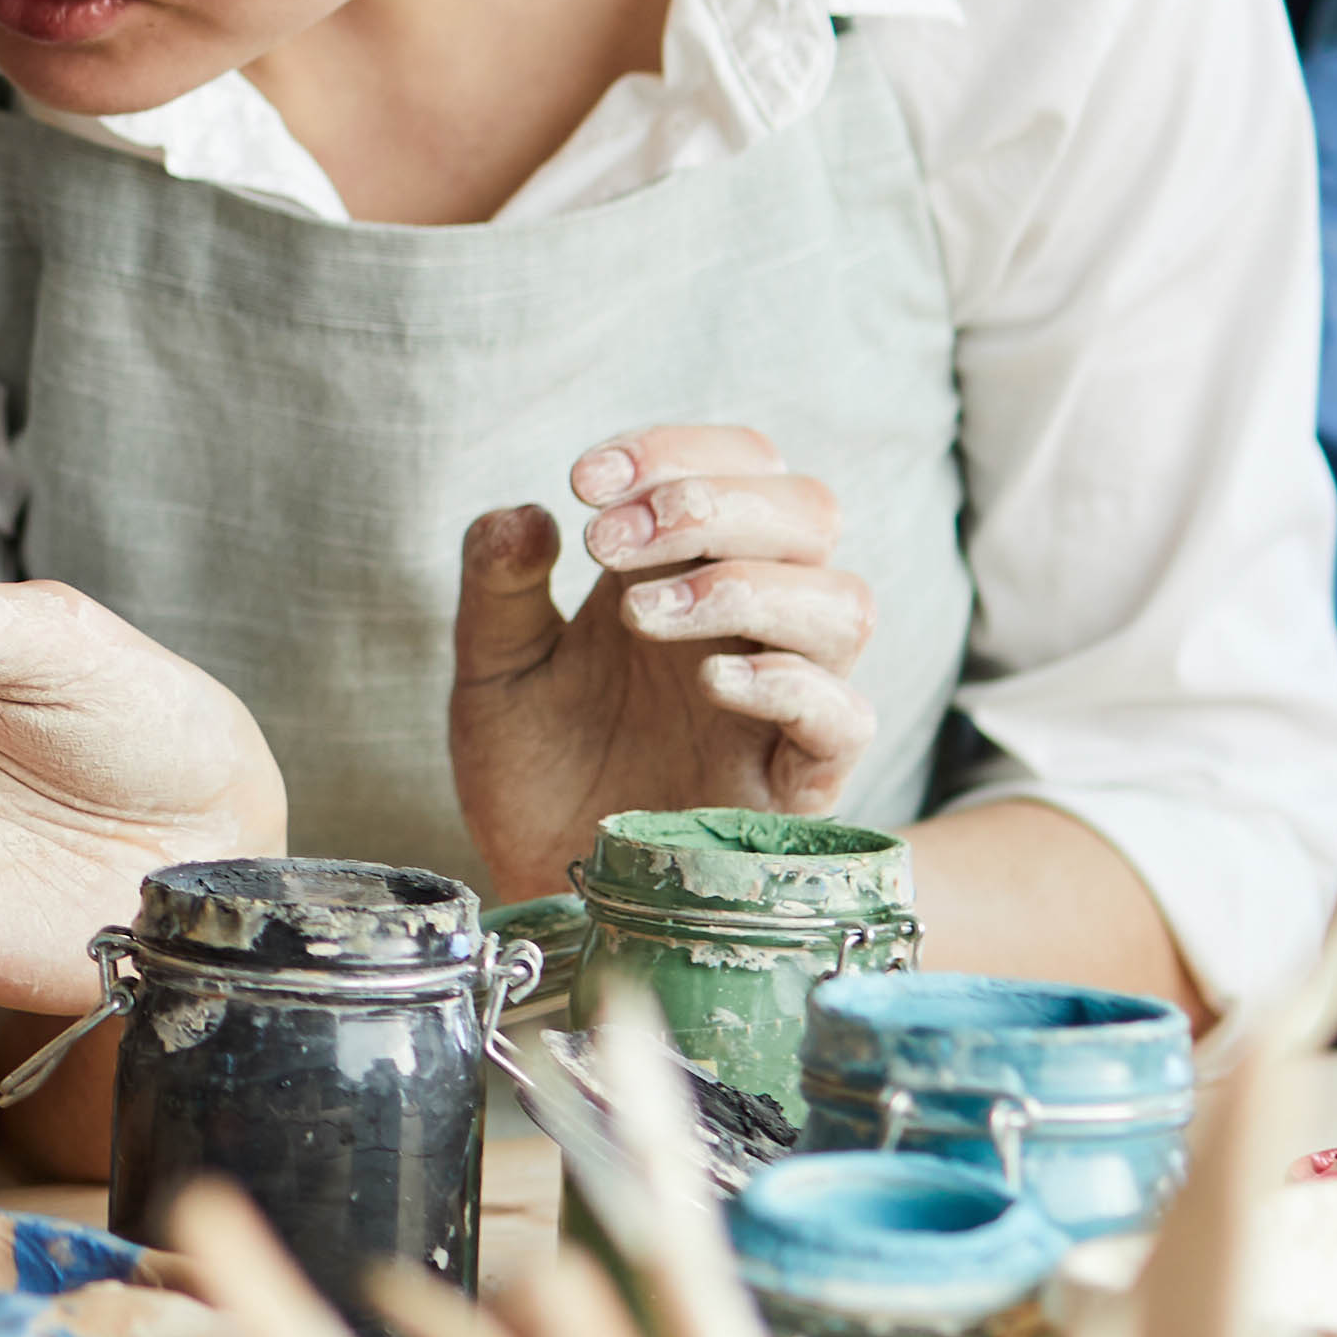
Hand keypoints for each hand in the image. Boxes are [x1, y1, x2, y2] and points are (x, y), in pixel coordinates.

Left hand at [443, 424, 879, 902]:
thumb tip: (525, 512)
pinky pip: (844, 718)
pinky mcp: (796, 785)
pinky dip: (789, 684)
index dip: (675, 452)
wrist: (536, 883)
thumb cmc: (532, 771)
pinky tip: (710, 681)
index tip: (584, 478)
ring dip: (745, 584)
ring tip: (641, 615)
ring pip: (843, 603)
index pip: (738, 466)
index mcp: (685, 574)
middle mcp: (748, 623)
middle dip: (712, 502)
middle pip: (809, 512)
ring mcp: (781, 702)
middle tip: (609, 543)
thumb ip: (497, 584)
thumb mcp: (492, 668)